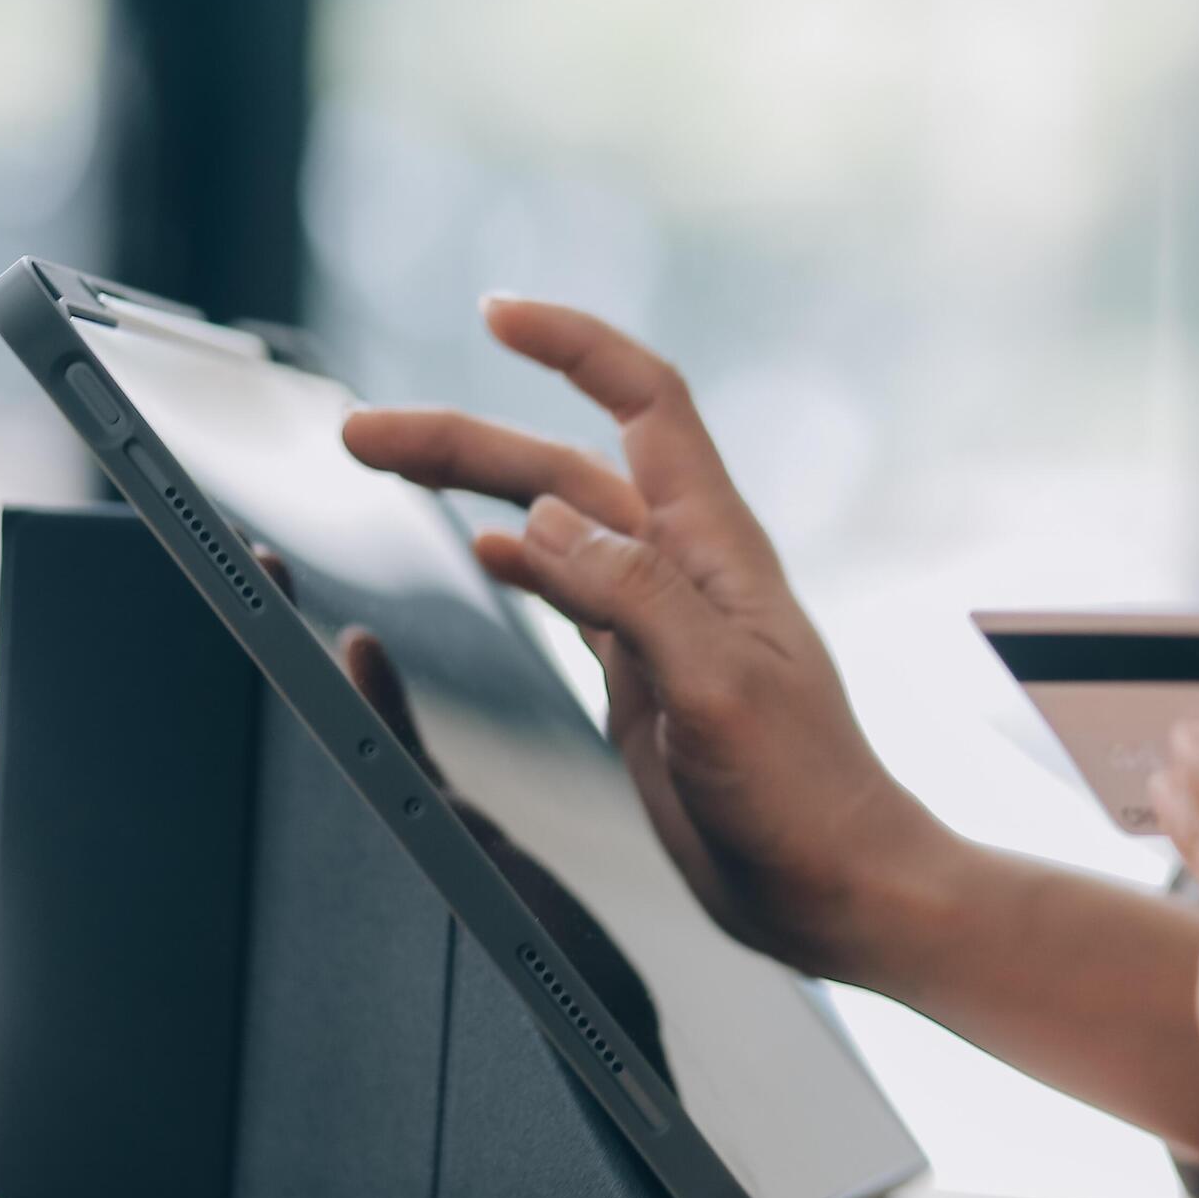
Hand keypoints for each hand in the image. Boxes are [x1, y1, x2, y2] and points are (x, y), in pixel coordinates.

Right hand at [341, 296, 957, 981]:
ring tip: (388, 469)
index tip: (496, 314)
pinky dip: (514, 567)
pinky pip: (566, 599)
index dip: (574, 347)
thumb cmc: (806, 794)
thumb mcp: (717, 687)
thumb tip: (542, 519)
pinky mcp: (644, 680)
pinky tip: (479, 561)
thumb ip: (633, 598)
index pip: (645, 406)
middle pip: (565, 468)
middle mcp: (687, 572)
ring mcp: (662, 624)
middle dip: (466, 440)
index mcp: (716, 551)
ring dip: (475, 491)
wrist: (834, 883)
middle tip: (364, 433)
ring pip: (554, 526)